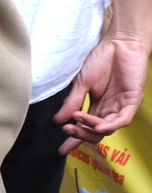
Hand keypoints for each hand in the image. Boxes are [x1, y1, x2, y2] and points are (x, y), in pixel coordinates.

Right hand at [57, 33, 150, 150]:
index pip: (86, 128)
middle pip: (96, 132)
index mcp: (97, 106)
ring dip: (91, 129)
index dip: (74, 139)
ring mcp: (122, 106)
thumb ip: (72, 102)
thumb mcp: (81, 83)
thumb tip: (58, 119)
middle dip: (80, 134)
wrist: (120, 43)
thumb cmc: (102, 59)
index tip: (61, 150)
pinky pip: (122, 120)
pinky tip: (97, 125)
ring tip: (76, 122)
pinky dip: (109, 125)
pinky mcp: (132, 101)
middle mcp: (110, 110)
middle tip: (67, 130)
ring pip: (108, 129)